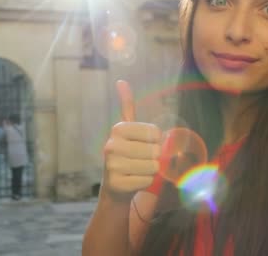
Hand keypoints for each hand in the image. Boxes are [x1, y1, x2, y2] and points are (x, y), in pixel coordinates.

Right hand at [101, 80, 161, 201]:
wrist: (115, 186)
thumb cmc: (127, 154)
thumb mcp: (127, 130)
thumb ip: (127, 106)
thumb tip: (121, 81)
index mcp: (118, 128)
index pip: (155, 132)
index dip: (156, 141)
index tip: (143, 144)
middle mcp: (111, 145)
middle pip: (155, 150)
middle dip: (153, 157)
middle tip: (140, 160)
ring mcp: (112, 165)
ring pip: (153, 166)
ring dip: (150, 170)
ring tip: (137, 170)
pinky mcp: (117, 183)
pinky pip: (147, 181)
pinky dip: (145, 182)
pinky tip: (133, 181)